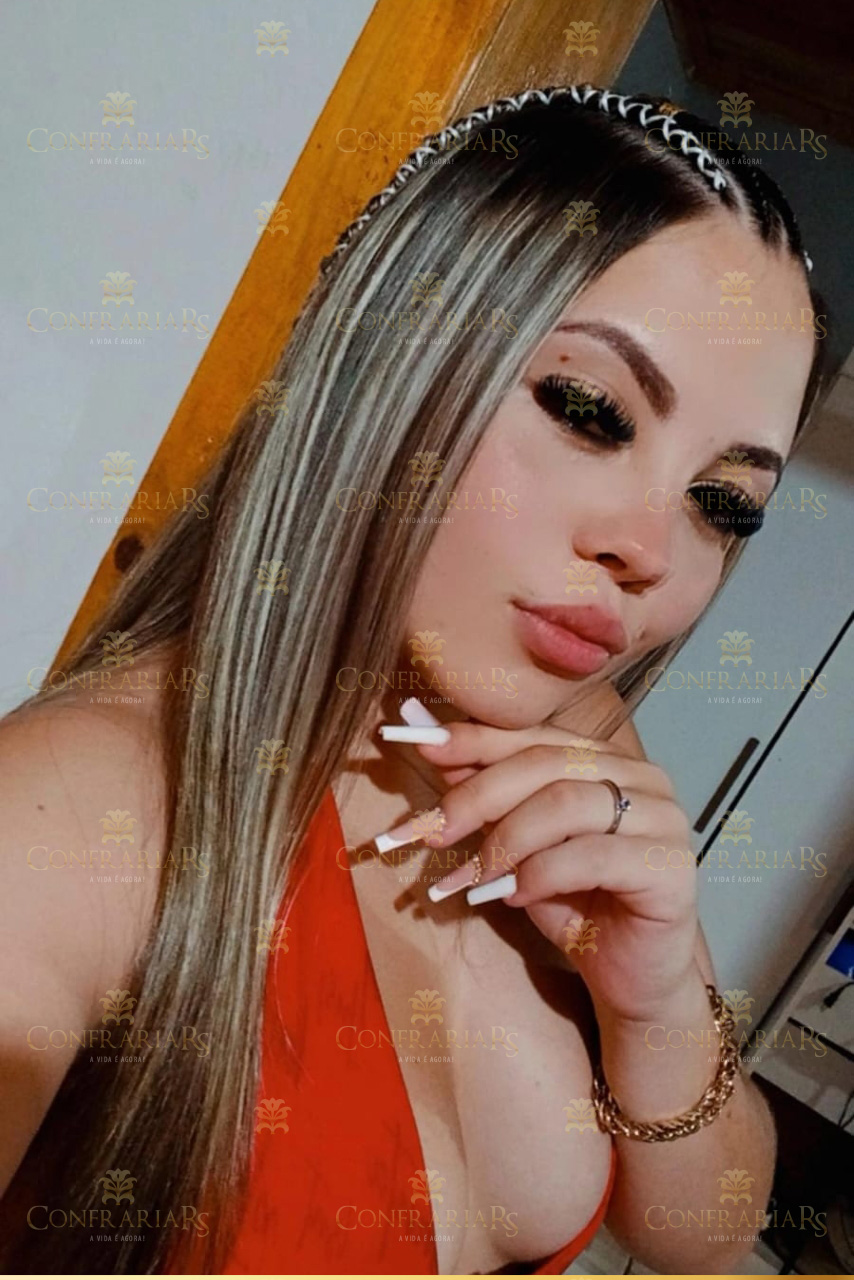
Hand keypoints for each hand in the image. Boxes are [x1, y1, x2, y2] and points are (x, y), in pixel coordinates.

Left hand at [380, 719, 699, 1023]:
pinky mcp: (671, 866)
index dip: (473, 741)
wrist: (629, 977)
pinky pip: (590, 856)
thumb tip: (420, 729)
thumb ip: (480, 789)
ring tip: (471, 878)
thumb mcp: (516, 844)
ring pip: (564, 804)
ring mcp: (663, 819)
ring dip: (504, 842)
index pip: (534, 736)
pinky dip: (540, 874)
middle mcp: (642, 777)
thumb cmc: (575, 904)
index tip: (418, 748)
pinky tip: (515, 896)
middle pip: (545, 765)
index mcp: (606, 760)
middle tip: (430, 833)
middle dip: (477, 797)